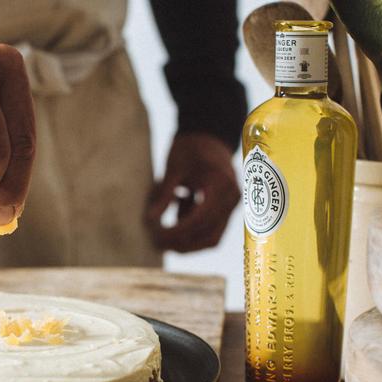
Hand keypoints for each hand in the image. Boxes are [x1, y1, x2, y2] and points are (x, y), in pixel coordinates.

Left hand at [145, 133, 239, 251]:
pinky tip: (176, 217)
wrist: (209, 136)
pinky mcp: (226, 211)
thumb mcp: (174, 168)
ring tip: (162, 237)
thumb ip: (164, 195)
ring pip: (211, 238)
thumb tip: (149, 221)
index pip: (201, 218)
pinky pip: (210, 231)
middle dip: (182, 243)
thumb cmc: (190, 148)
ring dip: (187, 242)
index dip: (179, 231)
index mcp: (221, 184)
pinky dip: (191, 231)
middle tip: (156, 243)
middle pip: (209, 235)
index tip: (158, 235)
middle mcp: (232, 198)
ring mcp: (231, 206)